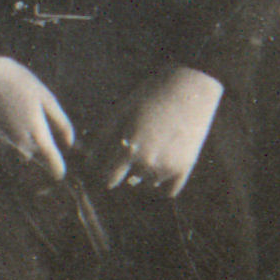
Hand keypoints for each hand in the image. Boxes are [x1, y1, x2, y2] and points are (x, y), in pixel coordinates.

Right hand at [0, 54, 76, 179]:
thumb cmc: (17, 80)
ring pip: (14, 145)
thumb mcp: (45, 97)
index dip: (57, 168)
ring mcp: (0, 138)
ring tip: (11, 107)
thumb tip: (69, 143)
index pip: (51, 160)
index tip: (59, 175)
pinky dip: (1, 128)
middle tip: (29, 122)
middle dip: (34, 145)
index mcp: (36, 131)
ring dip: (17, 135)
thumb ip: (61, 122)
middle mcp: (17, 140)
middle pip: (31, 153)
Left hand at [99, 65, 223, 198]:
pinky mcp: (186, 168)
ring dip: (143, 175)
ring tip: (148, 150)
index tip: (104, 166)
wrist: (190, 88)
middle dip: (124, 171)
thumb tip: (89, 158)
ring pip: (148, 184)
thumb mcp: (121, 112)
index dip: (104, 172)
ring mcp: (169, 168)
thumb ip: (104, 137)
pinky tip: (159, 166)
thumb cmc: (150, 96)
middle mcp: (148, 164)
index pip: (109, 178)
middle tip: (129, 153)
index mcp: (128, 149)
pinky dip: (162, 182)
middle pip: (128, 181)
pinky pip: (169, 190)